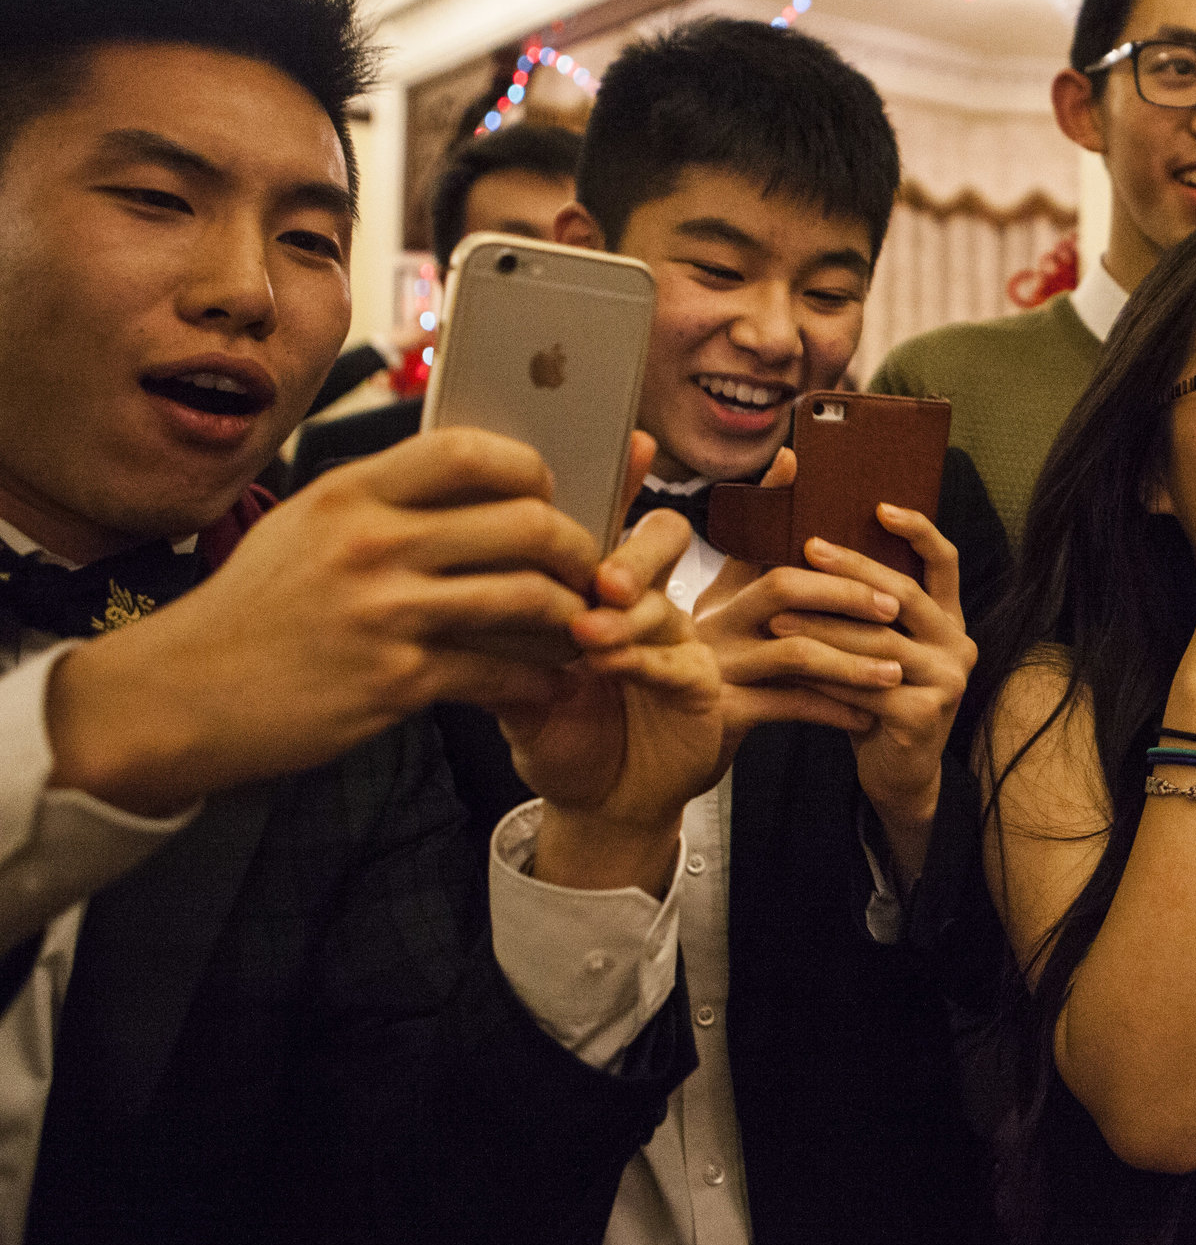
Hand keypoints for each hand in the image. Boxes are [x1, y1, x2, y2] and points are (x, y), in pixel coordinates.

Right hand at [48, 427, 611, 816]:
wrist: (177, 696)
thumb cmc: (255, 610)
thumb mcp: (306, 527)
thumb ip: (383, 500)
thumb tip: (473, 477)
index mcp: (352, 492)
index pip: (473, 450)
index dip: (533, 470)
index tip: (549, 496)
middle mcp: (371, 543)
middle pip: (526, 521)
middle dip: (578, 548)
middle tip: (588, 569)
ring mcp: (385, 612)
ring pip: (529, 596)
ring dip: (573, 615)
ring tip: (582, 626)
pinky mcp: (394, 681)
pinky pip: (502, 672)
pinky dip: (540, 679)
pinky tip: (548, 682)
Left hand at [503, 435, 723, 895]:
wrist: (596, 803)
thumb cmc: (555, 730)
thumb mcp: (508, 682)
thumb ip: (492, 636)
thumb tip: (445, 583)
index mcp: (596, 582)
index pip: (608, 515)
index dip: (621, 475)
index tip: (622, 442)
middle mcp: (643, 599)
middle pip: (661, 538)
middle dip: (632, 550)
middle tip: (598, 577)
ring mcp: (678, 637)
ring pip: (666, 600)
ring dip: (630, 611)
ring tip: (590, 633)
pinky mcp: (702, 685)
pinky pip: (681, 660)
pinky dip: (645, 658)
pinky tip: (613, 665)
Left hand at [696, 448, 975, 885]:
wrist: (897, 775)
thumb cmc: (876, 700)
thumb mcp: (876, 647)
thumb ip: (864, 607)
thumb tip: (812, 543)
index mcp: (949, 620)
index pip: (944, 561)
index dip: (917, 530)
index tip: (878, 506)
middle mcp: (958, 644)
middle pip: (904, 594)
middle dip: (852, 569)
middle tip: (807, 549)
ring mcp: (949, 680)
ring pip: (879, 641)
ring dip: (824, 626)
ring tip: (777, 615)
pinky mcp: (927, 714)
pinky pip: (868, 686)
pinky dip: (827, 675)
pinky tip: (792, 668)